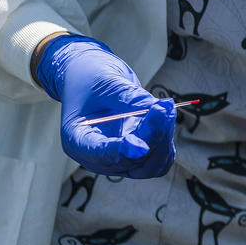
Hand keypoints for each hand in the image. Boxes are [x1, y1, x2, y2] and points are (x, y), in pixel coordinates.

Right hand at [35, 34, 175, 177]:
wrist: (91, 79)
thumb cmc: (90, 80)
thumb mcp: (107, 83)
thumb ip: (132, 98)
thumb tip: (161, 110)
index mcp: (79, 139)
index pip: (100, 154)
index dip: (122, 152)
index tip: (142, 147)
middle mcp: (98, 156)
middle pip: (131, 162)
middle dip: (152, 136)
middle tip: (164, 108)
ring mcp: (118, 158)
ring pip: (150, 165)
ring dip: (163, 139)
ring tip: (166, 109)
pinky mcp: (135, 153)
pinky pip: (158, 158)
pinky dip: (166, 139)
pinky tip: (166, 117)